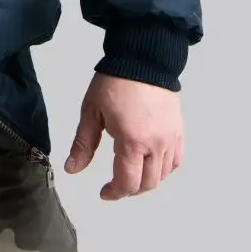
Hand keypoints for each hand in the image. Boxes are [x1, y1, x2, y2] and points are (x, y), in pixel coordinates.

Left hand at [63, 73, 183, 199]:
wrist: (142, 58)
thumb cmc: (114, 82)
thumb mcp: (92, 111)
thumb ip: (83, 144)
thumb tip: (72, 169)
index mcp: (132, 141)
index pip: (127, 182)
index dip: (114, 193)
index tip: (103, 192)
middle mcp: (156, 144)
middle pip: (147, 184)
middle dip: (129, 189)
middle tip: (115, 184)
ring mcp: (170, 138)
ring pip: (163, 175)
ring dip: (146, 181)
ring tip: (131, 173)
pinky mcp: (179, 130)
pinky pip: (175, 161)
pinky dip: (164, 169)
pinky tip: (151, 163)